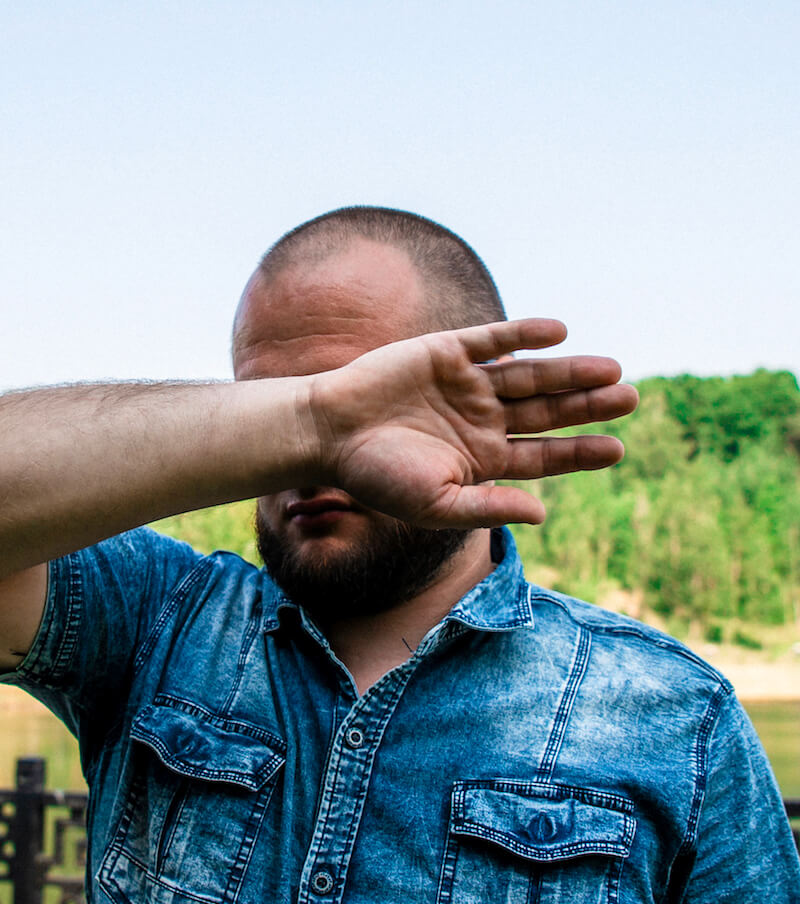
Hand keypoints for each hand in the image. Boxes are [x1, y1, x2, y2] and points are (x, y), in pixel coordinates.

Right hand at [305, 318, 637, 527]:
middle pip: (546, 411)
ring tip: (611, 370)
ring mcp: (466, 384)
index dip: (579, 451)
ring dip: (568, 372)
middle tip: (630, 399)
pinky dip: (524, 334)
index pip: (542, 455)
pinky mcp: (447, 351)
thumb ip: (488, 505)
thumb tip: (544, 513)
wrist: (329, 431)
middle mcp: (481, 420)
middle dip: (587, 407)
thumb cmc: (376, 475)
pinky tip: (559, 333)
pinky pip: (494, 340)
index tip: (617, 448)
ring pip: (529, 375)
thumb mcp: (435, 503)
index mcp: (481, 459)